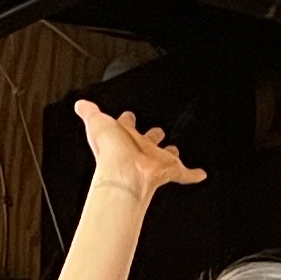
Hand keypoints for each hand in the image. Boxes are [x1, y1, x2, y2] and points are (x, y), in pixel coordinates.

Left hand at [74, 96, 204, 201]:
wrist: (124, 174)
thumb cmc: (111, 152)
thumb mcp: (96, 123)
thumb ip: (89, 113)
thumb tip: (80, 105)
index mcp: (123, 138)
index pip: (125, 126)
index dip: (126, 121)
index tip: (129, 116)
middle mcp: (138, 150)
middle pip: (146, 141)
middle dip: (151, 137)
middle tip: (156, 132)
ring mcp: (154, 161)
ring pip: (164, 156)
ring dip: (169, 154)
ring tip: (174, 151)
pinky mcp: (168, 171)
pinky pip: (184, 173)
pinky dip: (193, 174)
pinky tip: (200, 174)